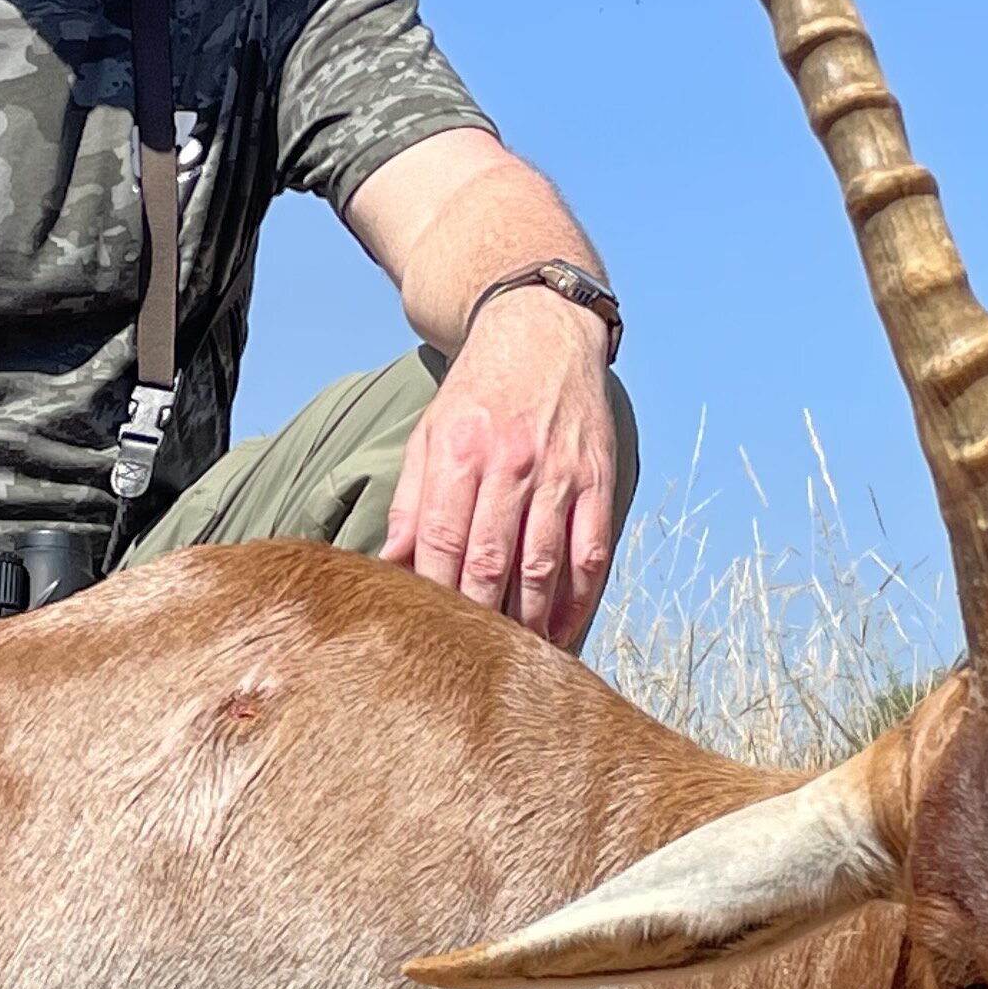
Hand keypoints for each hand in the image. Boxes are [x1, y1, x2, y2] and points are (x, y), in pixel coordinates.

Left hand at [379, 289, 616, 645]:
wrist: (542, 329)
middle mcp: (512, 463)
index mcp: (461, 452)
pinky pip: (592, 552)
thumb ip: (410, 504)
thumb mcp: (429, 435)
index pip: (443, 540)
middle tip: (471, 659)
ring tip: (517, 657)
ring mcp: (560, 472)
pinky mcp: (599, 478)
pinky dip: (579, 598)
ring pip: (543, 565)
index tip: (430, 632)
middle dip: (480, 617)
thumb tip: (388, 567)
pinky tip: (563, 629)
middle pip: (491, 560)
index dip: (436, 594)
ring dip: (530, 621)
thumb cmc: (477, 392)